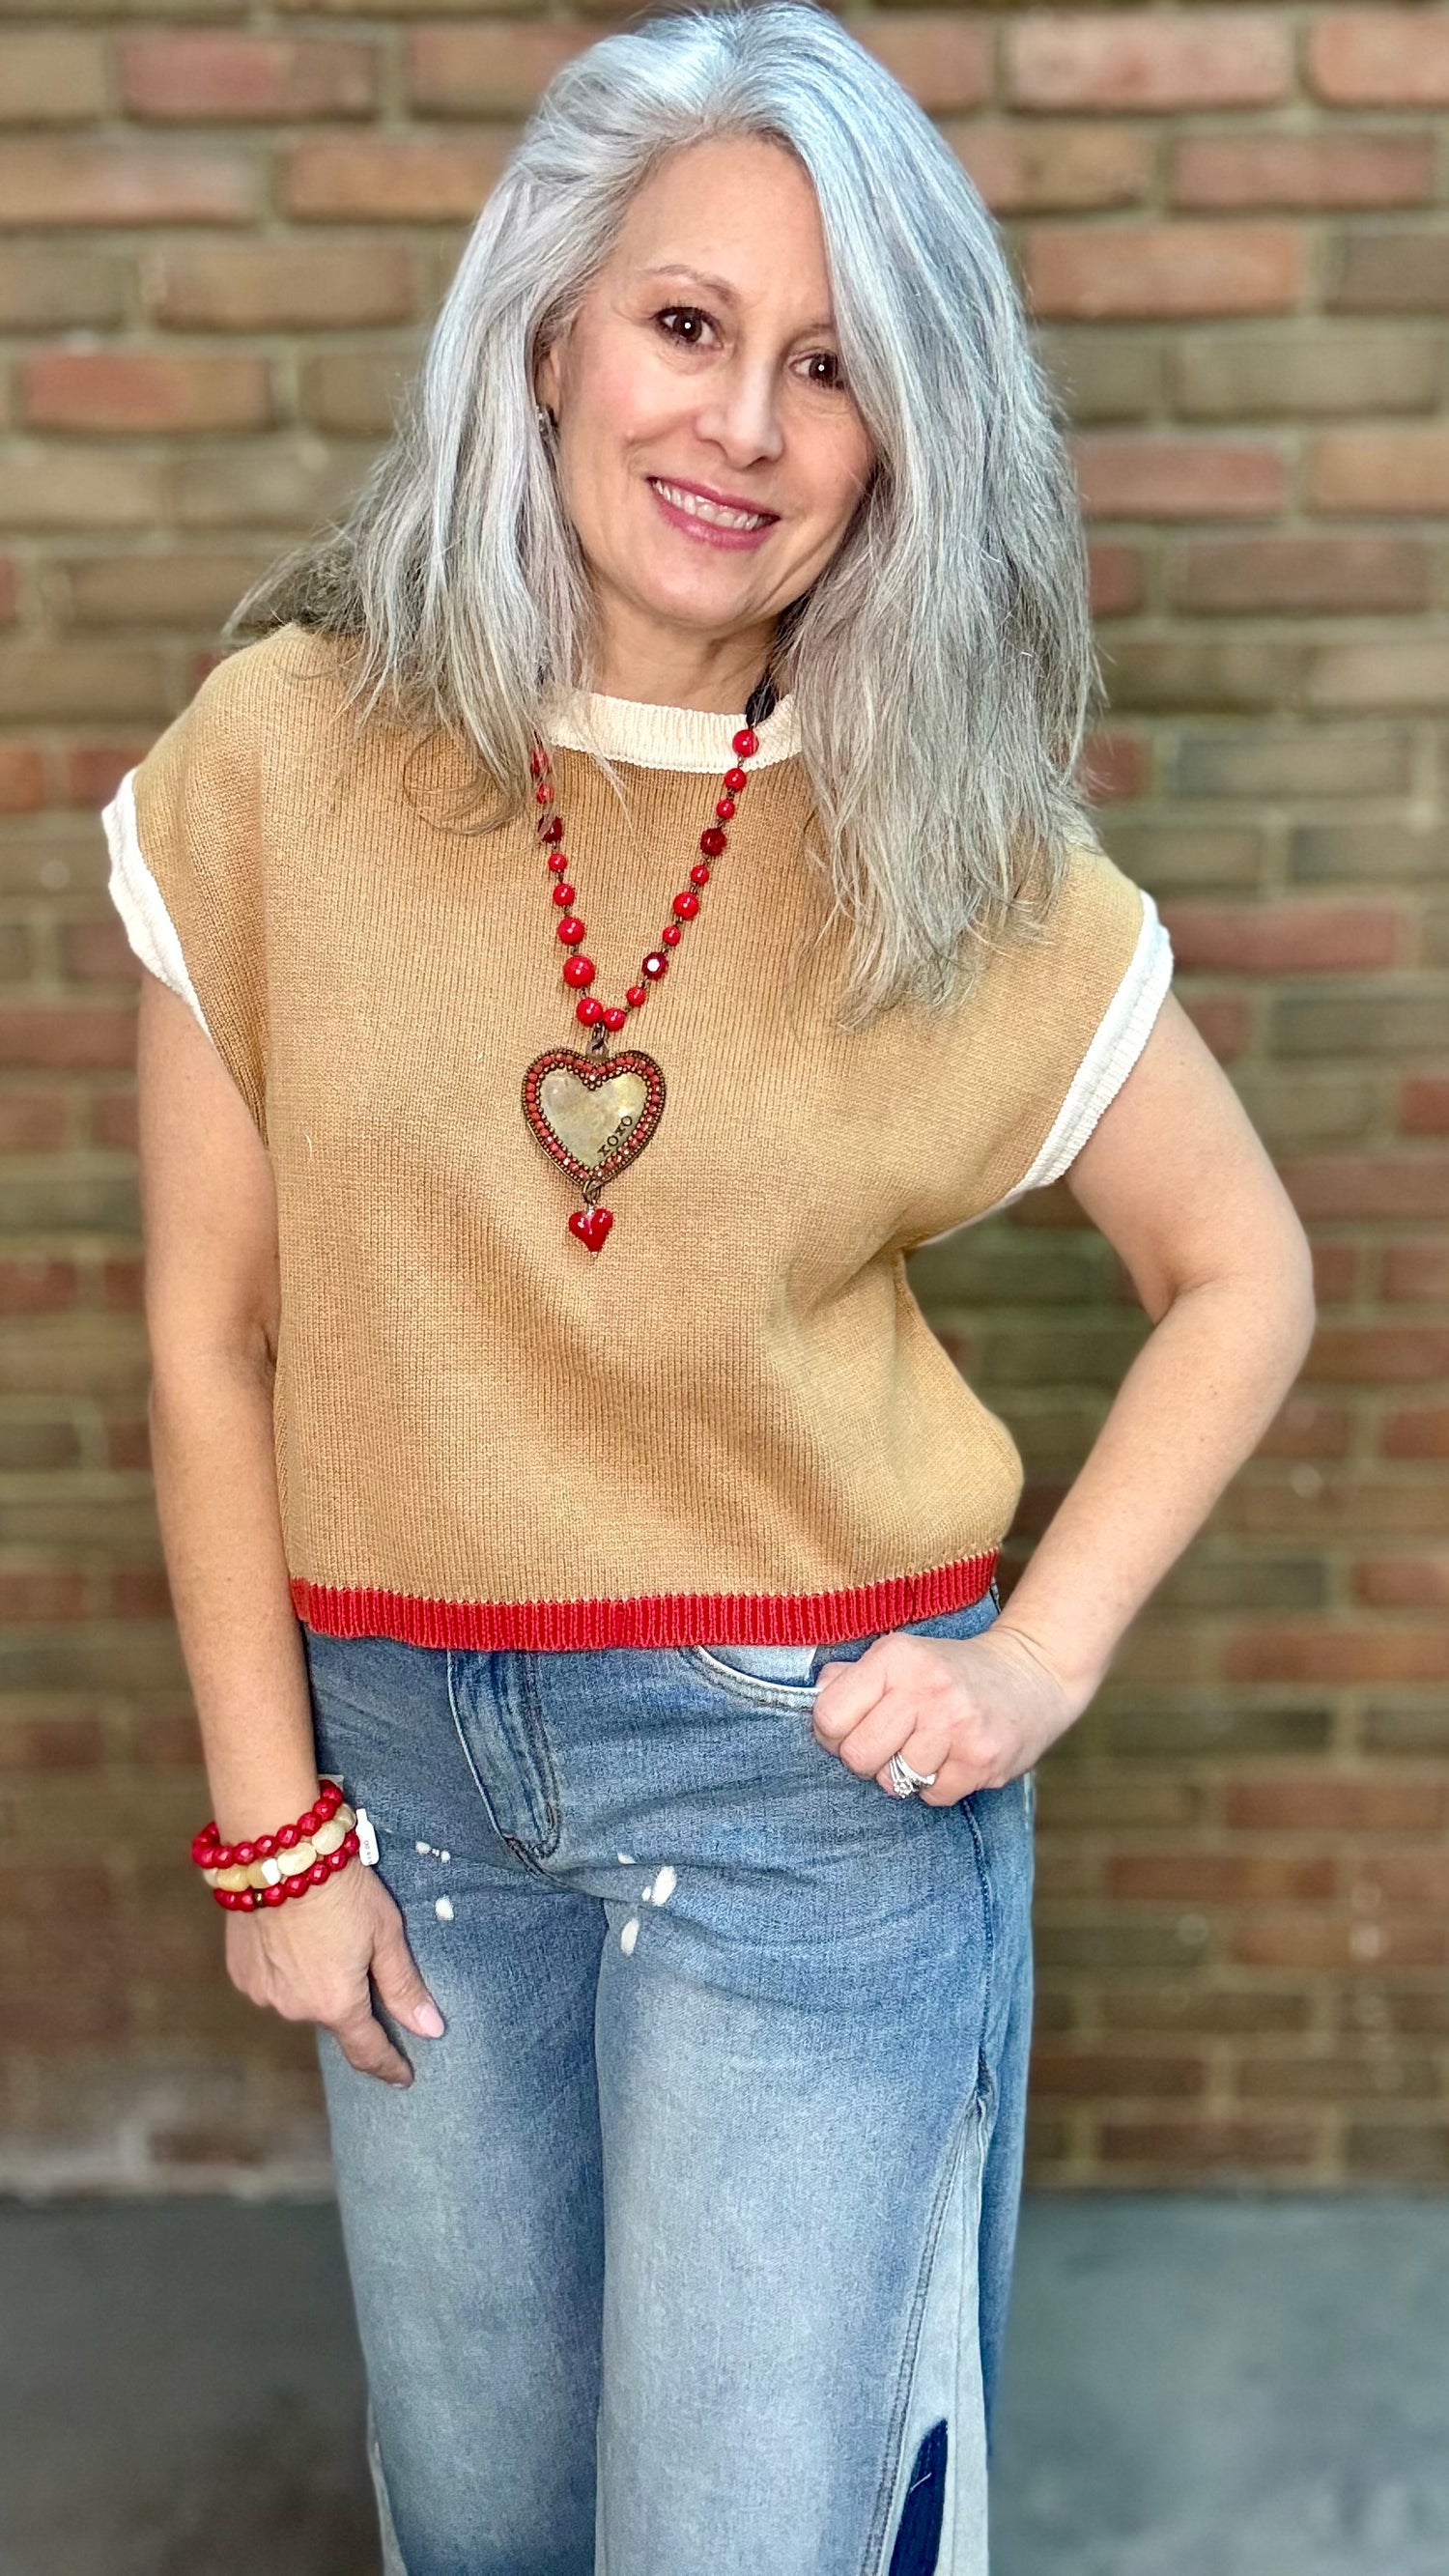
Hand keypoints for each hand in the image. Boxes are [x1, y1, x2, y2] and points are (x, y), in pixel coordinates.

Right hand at [225, 1860, 445, 2086]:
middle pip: (333, 2014)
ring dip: (314, 1981)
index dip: (388, 2066)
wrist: (278, 1853)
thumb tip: (431, 2030)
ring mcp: (263, 1993)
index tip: (403, 2077)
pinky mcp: (240, 1971)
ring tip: (321, 1937)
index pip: (367, 2051)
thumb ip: (404, 1987)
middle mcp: (295, 2009)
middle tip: (356, 1955)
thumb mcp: (386, 1933)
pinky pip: (273, 1981)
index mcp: (336, 2005)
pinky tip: (293, 1935)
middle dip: (347, 1997)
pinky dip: (286, 1967)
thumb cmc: (342, 1889)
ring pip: (300, 1997)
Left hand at [811, 1620, 1082, 1804]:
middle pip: (857, 1756)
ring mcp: (957, 1726)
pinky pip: (932, 1797)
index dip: (831, 1733)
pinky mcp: (983, 1760)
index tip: (851, 1729)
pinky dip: (937, 1786)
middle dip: (865, 1759)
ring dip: (904, 1774)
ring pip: (894, 1781)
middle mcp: (926, 1689)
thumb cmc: (950, 1671)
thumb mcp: (901, 1656)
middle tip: (887, 1745)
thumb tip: (815, 1695)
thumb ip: (853, 1676)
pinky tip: (953, 1758)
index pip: (828, 1716)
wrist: (1030, 1675)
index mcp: (897, 1657)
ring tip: (926, 1748)